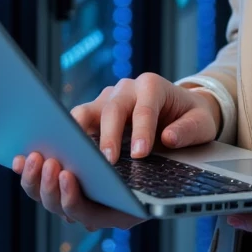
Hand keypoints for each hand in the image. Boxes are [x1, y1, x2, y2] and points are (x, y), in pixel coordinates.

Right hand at [11, 71, 223, 231]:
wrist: (179, 109)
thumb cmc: (190, 117)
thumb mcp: (202, 123)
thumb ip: (189, 130)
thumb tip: (168, 139)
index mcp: (151, 86)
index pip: (144, 106)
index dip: (141, 129)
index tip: (140, 154)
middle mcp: (122, 91)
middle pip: (108, 110)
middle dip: (106, 138)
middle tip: (107, 164)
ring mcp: (102, 104)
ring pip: (80, 117)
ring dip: (73, 141)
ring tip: (68, 166)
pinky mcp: (89, 120)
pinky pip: (70, 131)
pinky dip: (60, 146)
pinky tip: (49, 165)